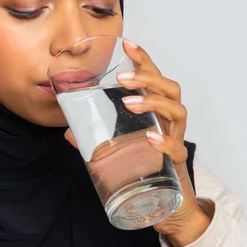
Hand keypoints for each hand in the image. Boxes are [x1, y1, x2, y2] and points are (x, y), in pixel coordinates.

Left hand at [64, 38, 210, 246]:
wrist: (168, 204)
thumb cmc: (146, 165)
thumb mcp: (118, 147)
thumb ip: (95, 139)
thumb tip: (69, 133)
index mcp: (157, 110)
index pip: (154, 77)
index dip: (144, 59)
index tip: (128, 42)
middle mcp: (170, 120)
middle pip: (170, 88)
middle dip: (147, 78)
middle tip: (122, 79)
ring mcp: (177, 139)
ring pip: (177, 111)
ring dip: (152, 102)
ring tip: (129, 103)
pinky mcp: (177, 163)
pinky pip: (177, 148)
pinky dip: (165, 141)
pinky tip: (151, 138)